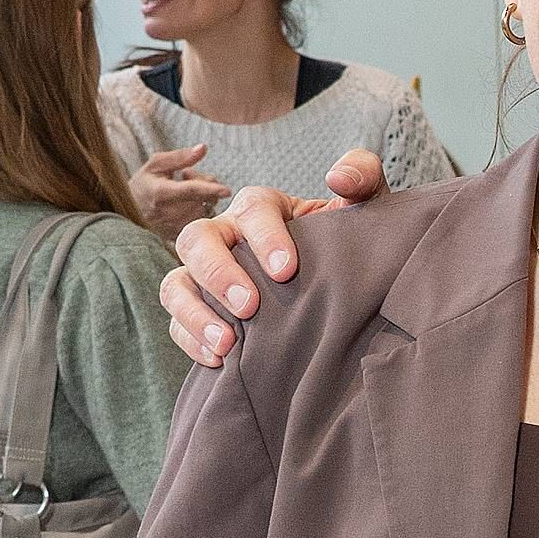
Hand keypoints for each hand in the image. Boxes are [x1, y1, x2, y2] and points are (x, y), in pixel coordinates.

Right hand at [127, 142, 227, 242]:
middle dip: (203, 182)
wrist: (127, 215)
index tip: (227, 190)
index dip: (209, 189)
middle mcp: (170, 213)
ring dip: (203, 197)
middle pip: (205, 197)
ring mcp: (176, 228)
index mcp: (161, 193)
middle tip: (186, 175)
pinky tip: (186, 206)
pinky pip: (204, 222)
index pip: (190, 191)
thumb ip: (180, 157)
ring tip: (183, 192)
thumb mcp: (155, 165)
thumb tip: (203, 148)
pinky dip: (201, 211)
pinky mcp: (181, 237)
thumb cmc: (143, 186)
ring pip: (207, 209)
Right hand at [160, 146, 388, 368]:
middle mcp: (225, 236)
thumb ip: (362, 176)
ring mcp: (205, 273)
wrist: (337, 281)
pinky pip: (177, 322)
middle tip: (249, 305)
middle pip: (197, 239)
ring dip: (195, 312)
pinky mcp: (198, 308)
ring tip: (228, 343)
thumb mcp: (362, 206)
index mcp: (262, 208)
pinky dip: (191, 340)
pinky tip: (220, 360)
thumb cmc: (344, 241)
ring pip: (176, 282)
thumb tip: (338, 177)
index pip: (252, 209)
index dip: (264, 237)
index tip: (287, 270)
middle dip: (218, 273)